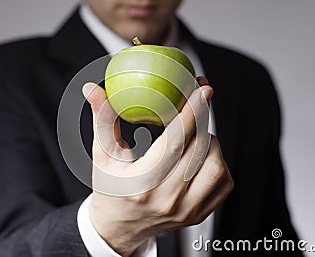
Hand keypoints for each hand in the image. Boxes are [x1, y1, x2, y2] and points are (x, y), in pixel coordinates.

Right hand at [82, 77, 233, 255]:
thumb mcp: (102, 154)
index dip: (191, 113)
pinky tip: (202, 153)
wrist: (120, 226)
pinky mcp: (200, 214)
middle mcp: (168, 200)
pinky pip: (223, 183)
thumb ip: (101, 119)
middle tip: (200, 98)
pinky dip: (217, 161)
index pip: (174, 143)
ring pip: (216, 166)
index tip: (202, 89)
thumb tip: (91, 89)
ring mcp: (187, 211)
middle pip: (199, 151)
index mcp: (142, 184)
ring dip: (210, 142)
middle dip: (203, 119)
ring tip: (195, 132)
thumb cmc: (110, 187)